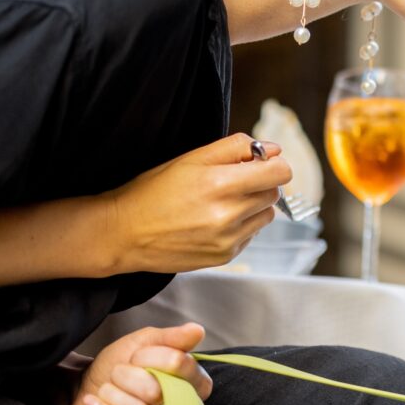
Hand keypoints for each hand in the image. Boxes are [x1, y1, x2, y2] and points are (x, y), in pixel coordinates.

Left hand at [66, 323, 212, 404]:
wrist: (84, 392)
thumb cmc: (117, 368)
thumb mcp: (141, 344)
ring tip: (106, 391)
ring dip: (112, 396)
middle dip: (126, 377)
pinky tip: (93, 403)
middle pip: (156, 390)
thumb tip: (198, 331)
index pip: (180, 364)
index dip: (150, 357)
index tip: (134, 356)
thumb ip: (170, 338)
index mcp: (193, 382)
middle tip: (117, 376)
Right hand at [102, 133, 292, 274]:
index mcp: (220, 184)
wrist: (124, 232)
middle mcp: (228, 215)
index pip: (280, 173)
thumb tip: (273, 149)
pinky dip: (241, 225)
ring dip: (253, 205)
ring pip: (266, 215)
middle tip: (233, 181)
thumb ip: (236, 148)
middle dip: (261, 183)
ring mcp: (228, 239)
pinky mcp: (225, 256)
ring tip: (222, 202)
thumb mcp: (191, 158)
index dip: (273, 164)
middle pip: (274, 193)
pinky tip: (214, 221)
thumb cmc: (154, 191)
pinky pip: (251, 234)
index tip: (260, 163)